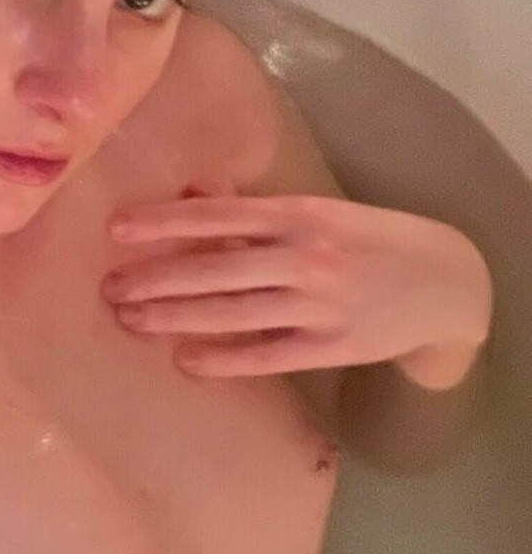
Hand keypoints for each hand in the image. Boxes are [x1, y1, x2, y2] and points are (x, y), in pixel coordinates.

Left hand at [100, 194, 492, 382]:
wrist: (446, 282)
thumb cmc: (370, 238)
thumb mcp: (318, 211)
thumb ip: (254, 209)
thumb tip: (191, 193)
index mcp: (299, 214)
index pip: (218, 216)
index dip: (165, 223)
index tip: (117, 230)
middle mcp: (305, 256)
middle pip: (215, 269)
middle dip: (156, 278)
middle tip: (108, 288)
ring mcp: (319, 304)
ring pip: (233, 313)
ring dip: (176, 317)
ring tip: (131, 320)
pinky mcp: (332, 346)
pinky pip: (268, 355)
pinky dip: (225, 359)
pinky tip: (185, 360)